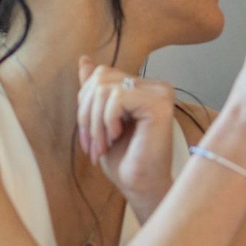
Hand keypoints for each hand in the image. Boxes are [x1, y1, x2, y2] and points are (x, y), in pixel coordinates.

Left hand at [77, 60, 175, 216]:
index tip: (88, 135)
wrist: (140, 186)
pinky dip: (108, 120)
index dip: (85, 103)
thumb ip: (95, 90)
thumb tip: (84, 60)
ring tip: (103, 144)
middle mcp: (156, 86)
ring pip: (105, 88)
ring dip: (95, 122)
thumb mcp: (100, 120)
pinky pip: (116, 97)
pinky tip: (117, 137)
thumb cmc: (124, 159)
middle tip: (92, 144)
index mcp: (144, 87)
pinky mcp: (160, 104)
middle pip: (101, 77)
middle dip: (87, 113)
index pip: (102, 74)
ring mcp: (160, 93)